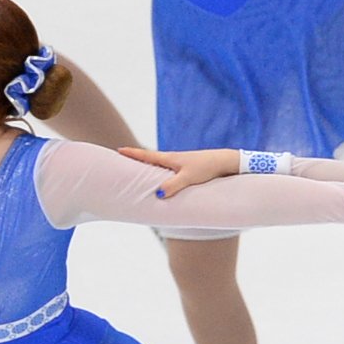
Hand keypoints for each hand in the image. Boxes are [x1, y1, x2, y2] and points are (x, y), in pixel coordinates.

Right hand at [121, 144, 249, 195]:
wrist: (225, 162)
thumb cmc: (206, 168)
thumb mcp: (188, 178)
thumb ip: (172, 186)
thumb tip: (157, 194)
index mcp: (170, 158)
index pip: (146, 155)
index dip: (132, 153)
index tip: (118, 150)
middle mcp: (173, 159)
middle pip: (151, 159)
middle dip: (137, 159)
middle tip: (123, 159)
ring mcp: (181, 163)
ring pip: (160, 165)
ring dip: (149, 167)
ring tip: (138, 172)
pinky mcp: (188, 168)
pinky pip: (170, 171)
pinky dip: (161, 173)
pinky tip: (162, 179)